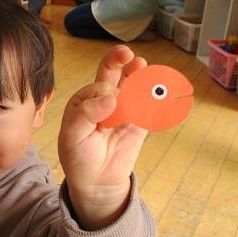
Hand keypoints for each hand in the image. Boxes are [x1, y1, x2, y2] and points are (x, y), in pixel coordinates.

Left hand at [58, 45, 147, 229]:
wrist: (96, 181)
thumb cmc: (78, 156)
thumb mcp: (72, 136)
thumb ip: (86, 114)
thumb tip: (112, 96)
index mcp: (84, 100)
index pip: (97, 86)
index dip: (104, 91)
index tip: (109, 105)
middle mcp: (104, 100)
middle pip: (113, 74)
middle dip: (120, 61)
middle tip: (128, 54)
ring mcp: (123, 109)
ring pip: (133, 86)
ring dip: (140, 75)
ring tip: (143, 66)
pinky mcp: (140, 122)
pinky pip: (150, 107)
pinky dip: (158, 96)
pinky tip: (165, 88)